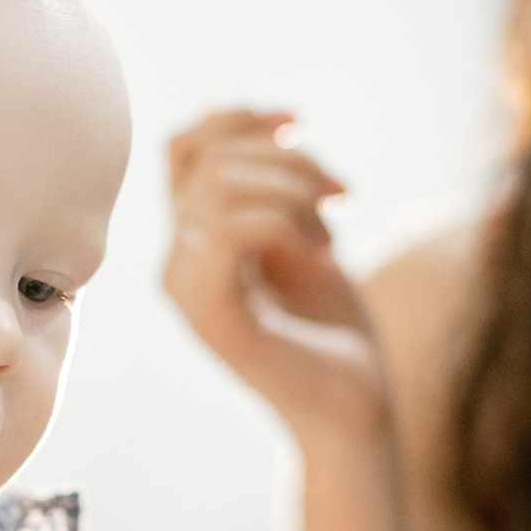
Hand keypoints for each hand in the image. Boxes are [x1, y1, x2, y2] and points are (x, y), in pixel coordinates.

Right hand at [164, 109, 388, 442]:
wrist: (353, 413)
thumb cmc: (334, 331)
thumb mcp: (307, 236)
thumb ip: (277, 188)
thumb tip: (272, 127)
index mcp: (194, 241)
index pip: (185, 146)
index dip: (238, 117)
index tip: (298, 123)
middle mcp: (177, 262)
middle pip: (208, 157)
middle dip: (287, 159)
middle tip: (341, 193)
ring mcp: (187, 290)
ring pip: (217, 186)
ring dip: (292, 190)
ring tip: (332, 231)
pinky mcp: (211, 317)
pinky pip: (228, 230)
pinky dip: (284, 222)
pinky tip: (319, 254)